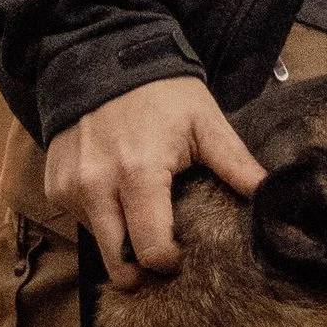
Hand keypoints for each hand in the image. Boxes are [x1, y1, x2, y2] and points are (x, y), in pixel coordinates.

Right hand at [43, 76, 265, 286]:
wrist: (101, 58)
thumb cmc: (161, 92)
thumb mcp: (204, 122)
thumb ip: (235, 164)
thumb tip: (272, 196)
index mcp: (139, 174)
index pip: (151, 251)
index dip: (170, 262)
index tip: (181, 253)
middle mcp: (97, 187)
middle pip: (118, 263)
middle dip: (141, 269)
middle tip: (160, 255)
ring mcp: (70, 188)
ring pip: (99, 244)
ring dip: (120, 241)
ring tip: (139, 215)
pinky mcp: (54, 186)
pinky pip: (80, 222)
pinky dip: (100, 219)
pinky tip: (116, 195)